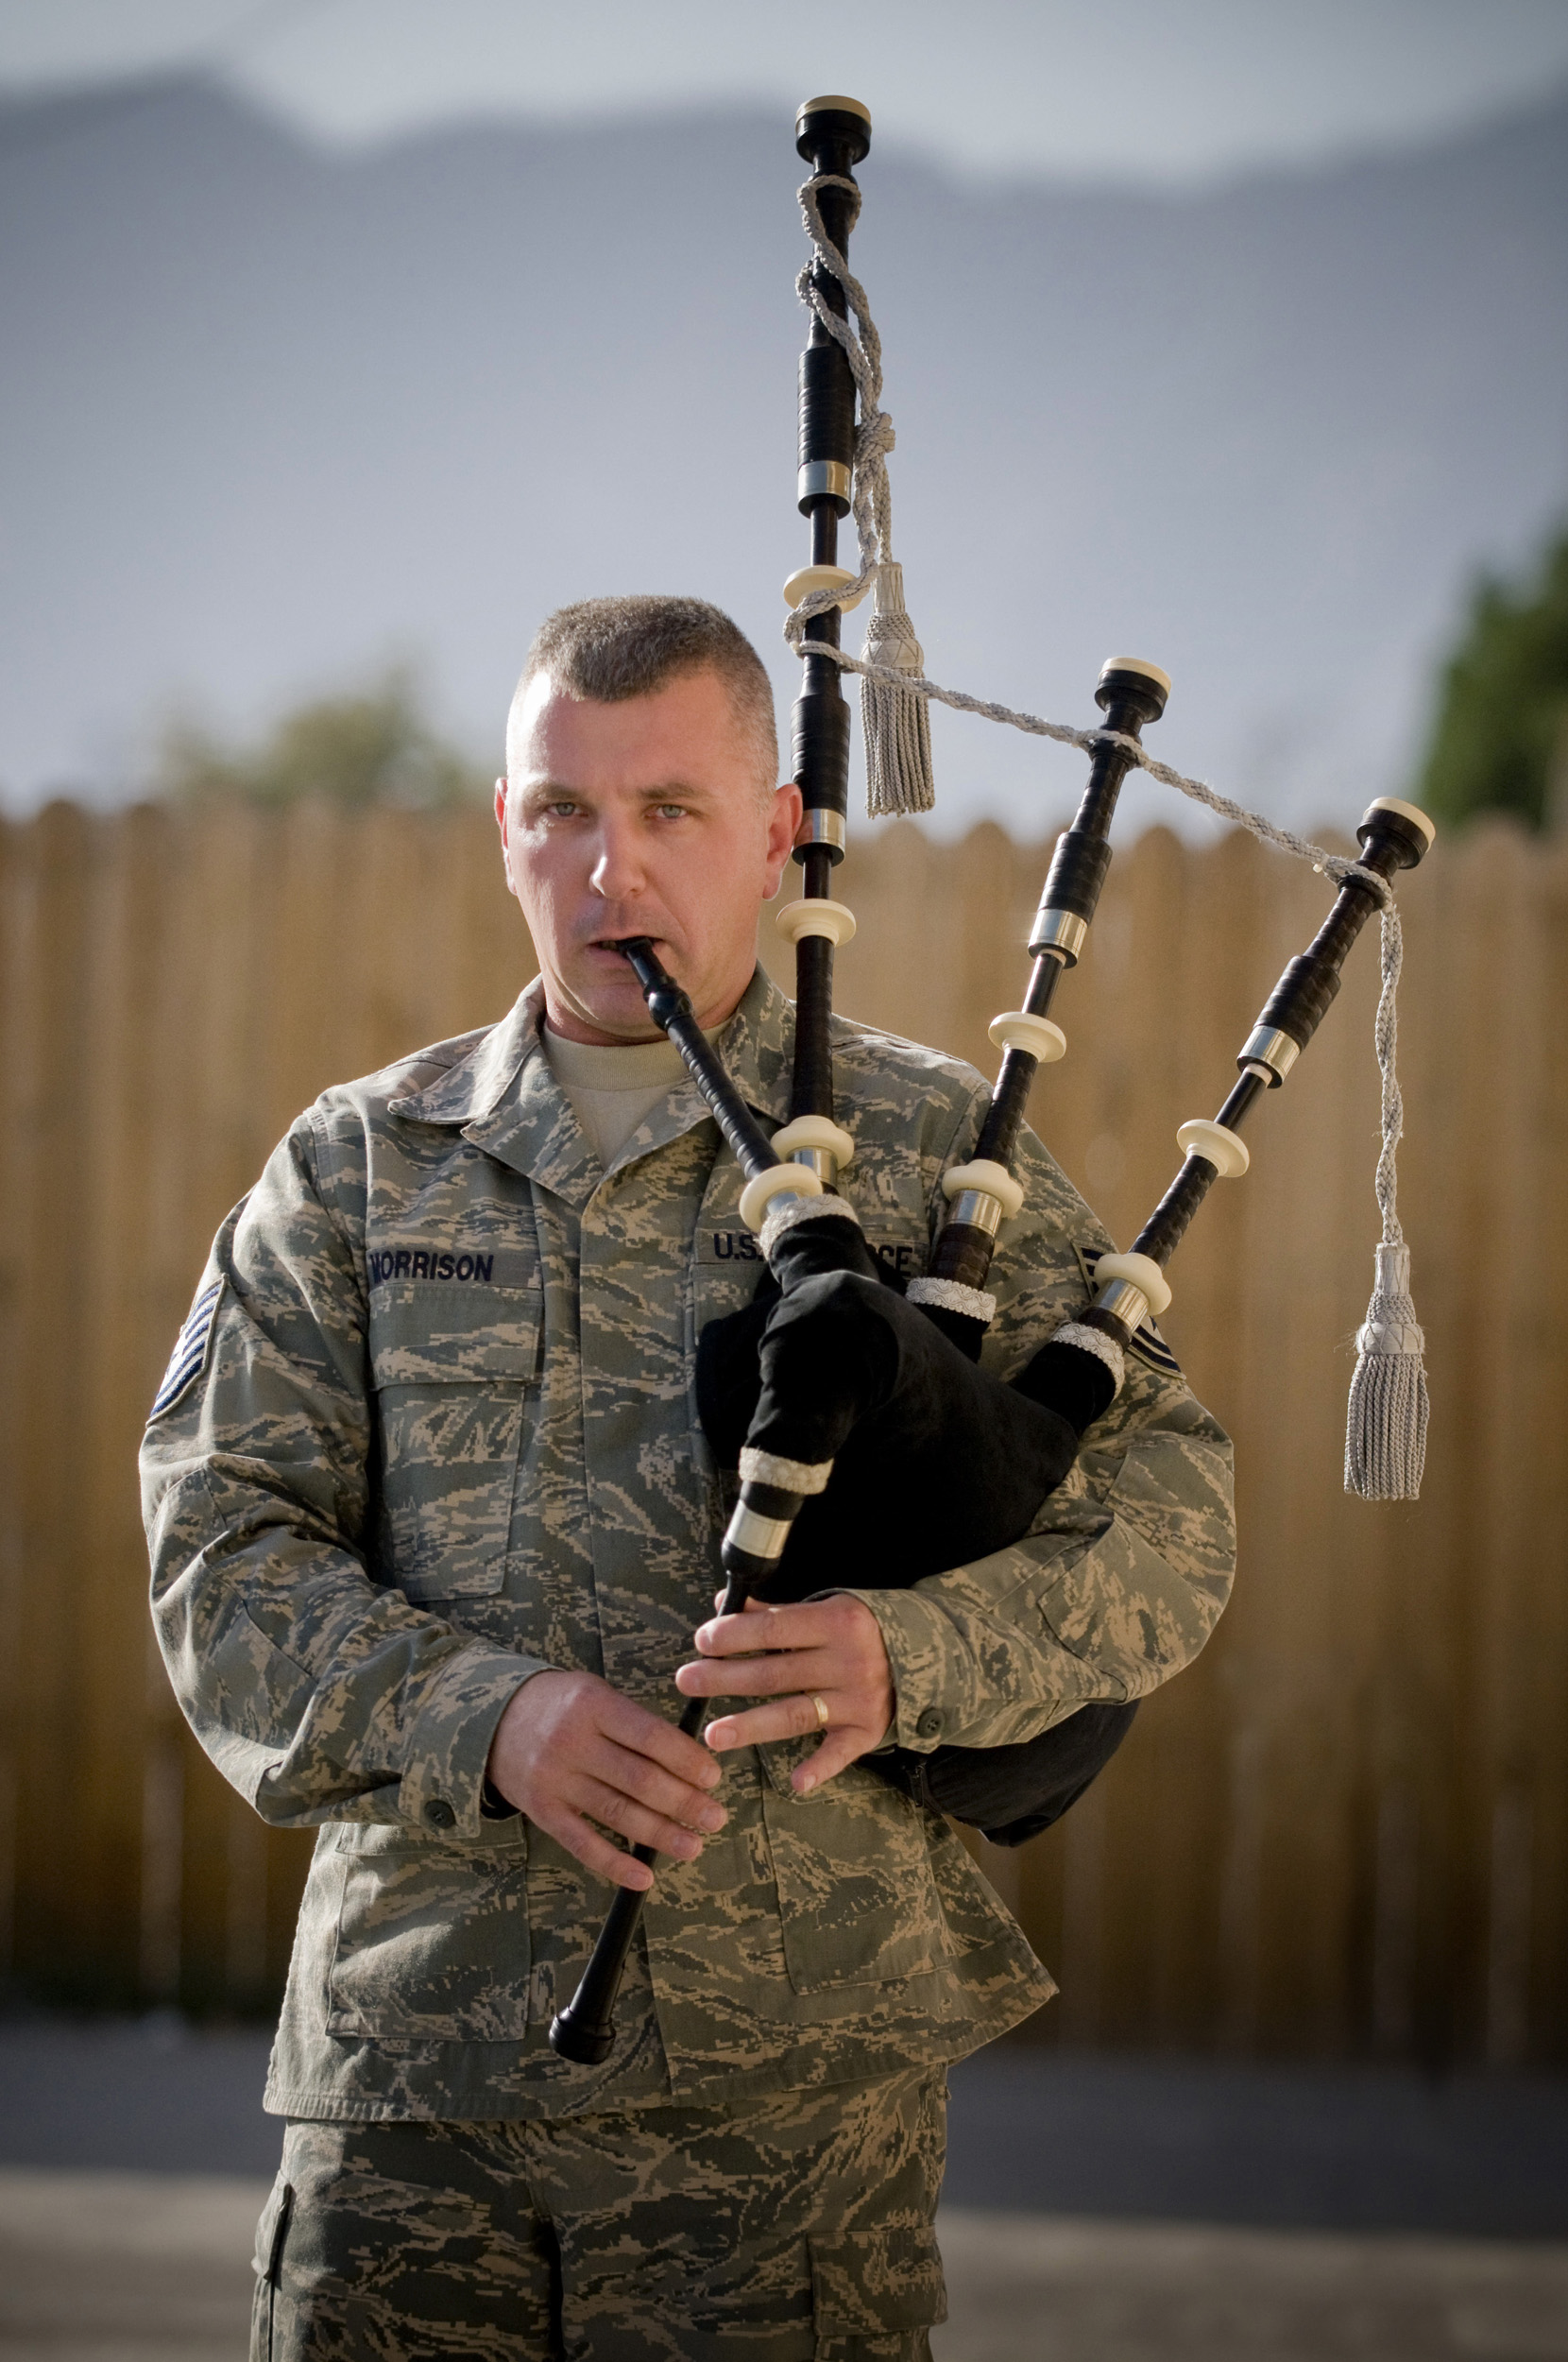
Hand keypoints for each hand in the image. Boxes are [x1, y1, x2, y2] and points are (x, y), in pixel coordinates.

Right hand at [485, 1668, 725, 1891]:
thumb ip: (635, 1724)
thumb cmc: (562, 1705)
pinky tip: (644, 1876)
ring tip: (692, 1846)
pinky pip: (581, 1844)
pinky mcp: (541, 1811)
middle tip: (715, 1818)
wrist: (494, 1719)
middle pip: (638, 1779)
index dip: (686, 1760)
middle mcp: (573, 1742)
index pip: (649, 1736)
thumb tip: (690, 1764)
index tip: (713, 1777)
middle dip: (683, 1802)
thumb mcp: (595, 1694)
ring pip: (616, 1813)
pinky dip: (614, 1864)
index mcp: (594, 1705)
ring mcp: (555, 1779)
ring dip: (659, 1834)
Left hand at [674, 1594, 893, 1795]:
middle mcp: (849, 1661)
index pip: (776, 1629)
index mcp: (837, 1622)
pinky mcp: (868, 1731)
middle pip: (776, 1674)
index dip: (736, 1635)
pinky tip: (795, 1781)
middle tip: (686, 1680)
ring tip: (712, 1734)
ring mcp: (859, 1699)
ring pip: (796, 1714)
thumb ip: (776, 1612)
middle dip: (726, 1678)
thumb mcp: (826, 1610)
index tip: (701, 1641)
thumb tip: (724, 1606)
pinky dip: (820, 1768)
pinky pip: (840, 1753)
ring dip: (752, 1726)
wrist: (927, 1654)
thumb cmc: (860, 1630)